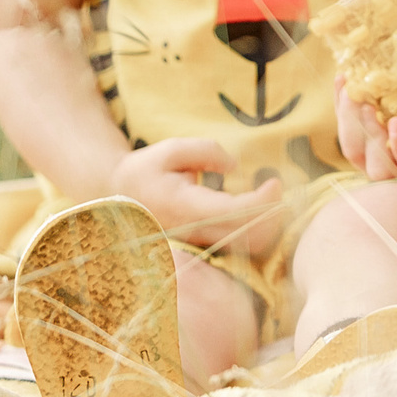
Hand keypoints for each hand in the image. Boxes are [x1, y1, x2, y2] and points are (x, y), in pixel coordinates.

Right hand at [110, 136, 281, 252]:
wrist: (118, 197)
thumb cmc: (146, 170)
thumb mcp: (172, 149)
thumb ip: (206, 151)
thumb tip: (234, 166)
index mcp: (185, 207)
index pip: (234, 212)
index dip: (263, 201)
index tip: (275, 182)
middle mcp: (193, 232)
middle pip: (247, 237)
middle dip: (273, 215)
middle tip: (277, 189)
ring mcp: (197, 244)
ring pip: (245, 247)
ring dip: (267, 224)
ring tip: (271, 197)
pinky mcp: (202, 247)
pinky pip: (237, 246)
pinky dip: (256, 230)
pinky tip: (259, 208)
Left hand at [335, 77, 396, 181]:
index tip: (396, 121)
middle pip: (377, 166)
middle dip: (369, 133)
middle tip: (367, 104)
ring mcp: (376, 165)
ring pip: (353, 150)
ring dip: (348, 119)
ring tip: (350, 88)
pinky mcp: (361, 152)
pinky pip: (346, 134)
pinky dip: (341, 108)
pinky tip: (342, 80)